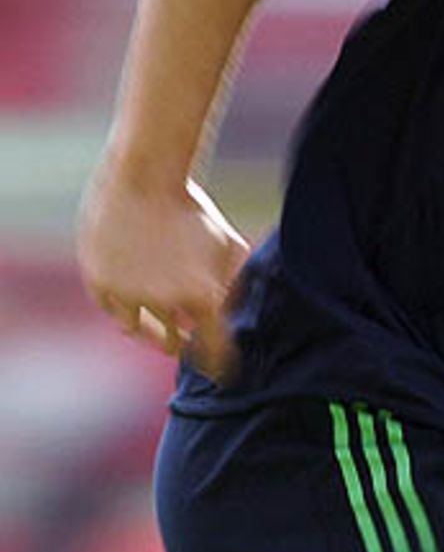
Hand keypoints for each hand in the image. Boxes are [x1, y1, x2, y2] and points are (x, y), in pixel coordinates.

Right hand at [77, 163, 249, 380]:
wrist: (144, 176)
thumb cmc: (192, 209)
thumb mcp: (227, 244)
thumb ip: (234, 281)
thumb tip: (235, 309)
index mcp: (202, 296)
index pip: (214, 351)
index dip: (219, 367)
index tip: (222, 375)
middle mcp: (164, 302)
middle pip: (172, 345)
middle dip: (181, 345)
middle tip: (183, 343)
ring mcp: (128, 294)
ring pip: (138, 331)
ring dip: (149, 328)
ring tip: (156, 320)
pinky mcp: (99, 283)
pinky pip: (112, 312)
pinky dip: (123, 309)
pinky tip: (132, 300)